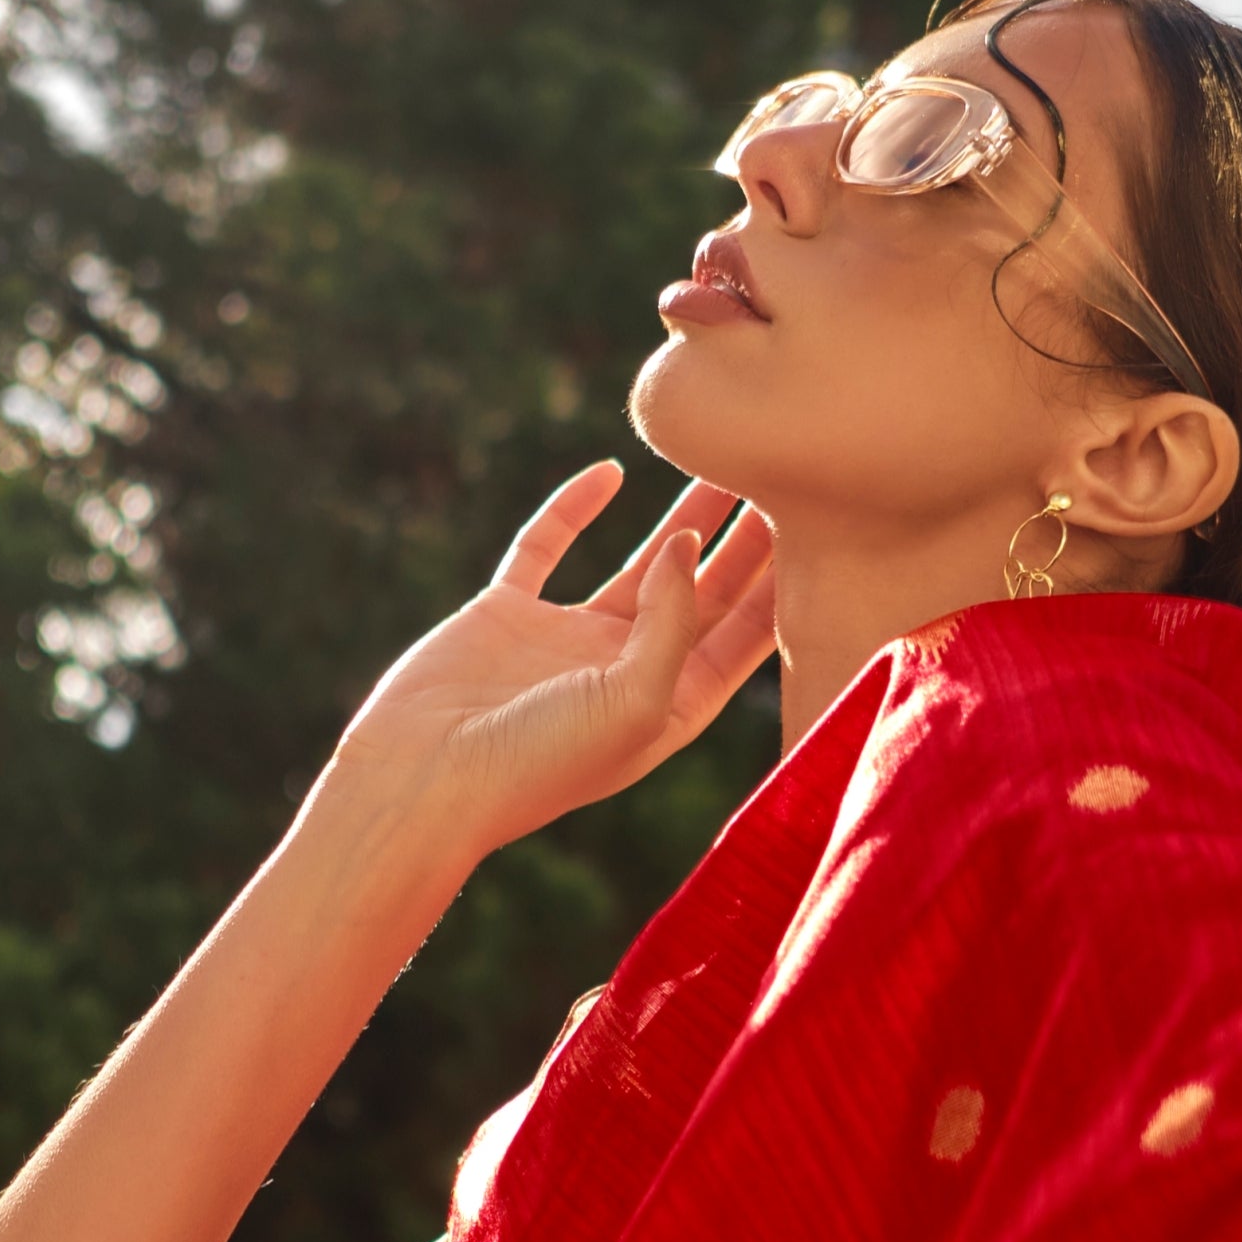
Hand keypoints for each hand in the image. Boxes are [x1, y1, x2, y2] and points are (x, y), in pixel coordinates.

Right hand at [324, 461, 777, 855]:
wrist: (421, 781)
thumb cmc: (538, 764)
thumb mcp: (635, 700)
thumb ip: (675, 621)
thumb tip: (690, 541)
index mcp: (669, 709)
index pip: (745, 638)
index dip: (782, 583)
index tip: (820, 523)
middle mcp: (625, 673)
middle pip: (704, 595)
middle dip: (744, 542)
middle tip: (785, 475)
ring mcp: (566, 642)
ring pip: (639, 564)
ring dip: (680, 517)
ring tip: (721, 460)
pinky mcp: (507, 614)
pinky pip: (547, 547)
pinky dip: (574, 509)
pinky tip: (610, 470)